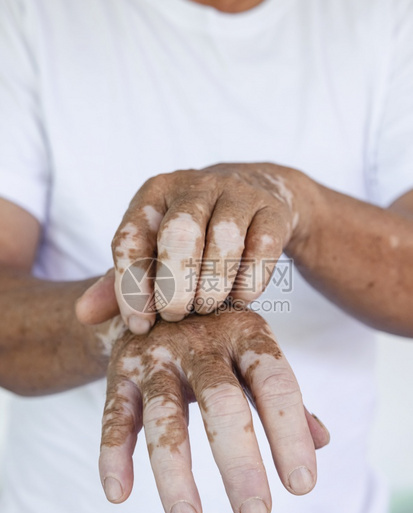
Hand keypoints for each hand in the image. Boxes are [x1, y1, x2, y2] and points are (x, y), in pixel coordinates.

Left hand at [76, 163, 313, 332]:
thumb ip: (119, 284)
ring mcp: (236, 194)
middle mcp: (193, 186)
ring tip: (206, 308)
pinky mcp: (272, 210)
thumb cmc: (194, 237)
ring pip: (224, 240)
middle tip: (175, 316)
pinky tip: (239, 299)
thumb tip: (82, 315)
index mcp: (154, 194)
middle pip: (179, 233)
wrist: (254, 200)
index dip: (132, 287)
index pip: (132, 238)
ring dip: (213, 286)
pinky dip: (248, 282)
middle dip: (175, 284)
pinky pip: (262, 249)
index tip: (140, 326)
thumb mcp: (153, 254)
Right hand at [99, 308, 328, 512]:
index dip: (289, 433)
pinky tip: (119, 493)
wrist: (155, 295)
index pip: (275, 383)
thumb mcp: (253, 351)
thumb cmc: (218, 337)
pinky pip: (115, 416)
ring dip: (173, 471)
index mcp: (244, 333)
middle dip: (238, 461)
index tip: (301, 486)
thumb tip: (321, 441)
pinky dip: (114, 454)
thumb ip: (283, 394)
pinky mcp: (120, 372)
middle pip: (221, 402)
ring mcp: (156, 357)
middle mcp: (199, 342)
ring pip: (163, 416)